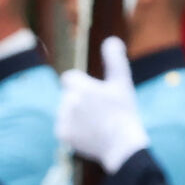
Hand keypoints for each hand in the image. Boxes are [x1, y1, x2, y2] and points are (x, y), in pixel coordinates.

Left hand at [56, 36, 149, 173]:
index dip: (81, 85)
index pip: (69, 78)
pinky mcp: (61, 133)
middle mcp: (68, 101)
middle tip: (99, 112)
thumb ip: (115, 59)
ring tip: (95, 124)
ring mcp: (63, 118)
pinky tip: (88, 134)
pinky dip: (73, 131)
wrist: (121, 144)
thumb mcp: (122, 82)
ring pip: (65, 112)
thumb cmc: (124, 111)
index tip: (93, 94)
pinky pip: (63, 127)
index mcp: (80, 86)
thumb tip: (111, 40)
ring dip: (76, 116)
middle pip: (68, 96)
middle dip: (80, 101)